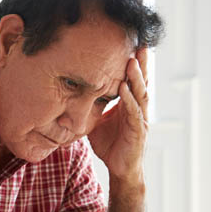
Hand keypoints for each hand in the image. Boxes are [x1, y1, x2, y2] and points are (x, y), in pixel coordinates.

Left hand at [87, 48, 148, 183]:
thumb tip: (69, 93)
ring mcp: (140, 119)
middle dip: (141, 63)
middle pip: (141, 82)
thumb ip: (90, 106)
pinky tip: (124, 89)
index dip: (134, 63)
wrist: (119, 168)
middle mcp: (137, 108)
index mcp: (129, 104)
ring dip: (136, 78)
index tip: (131, 43)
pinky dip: (129, 100)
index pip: (133, 80)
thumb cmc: (110, 144)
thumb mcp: (96, 121)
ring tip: (131, 61)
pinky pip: (134, 113)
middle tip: (140, 42)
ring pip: (140, 94)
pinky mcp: (138, 132)